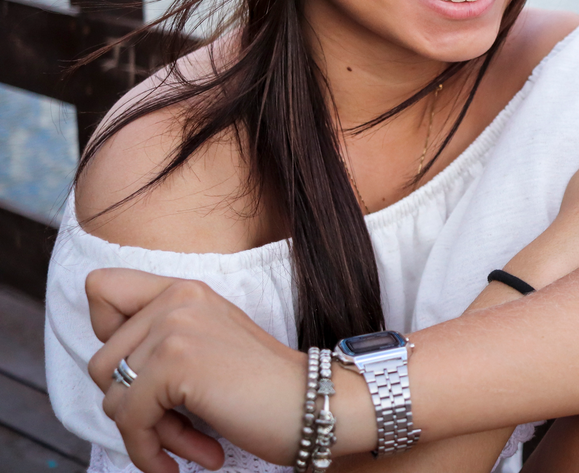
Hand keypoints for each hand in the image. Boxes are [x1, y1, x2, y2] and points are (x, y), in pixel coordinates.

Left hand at [85, 268, 310, 472]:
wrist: (313, 403)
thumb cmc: (262, 388)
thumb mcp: (209, 343)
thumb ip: (163, 337)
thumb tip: (108, 372)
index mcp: (184, 289)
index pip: (102, 289)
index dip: (108, 335)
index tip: (142, 368)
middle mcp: (177, 298)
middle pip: (100, 362)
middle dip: (134, 406)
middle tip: (178, 424)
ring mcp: (175, 328)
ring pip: (113, 397)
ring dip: (148, 433)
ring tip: (190, 441)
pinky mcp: (175, 364)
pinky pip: (129, 421)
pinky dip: (148, 452)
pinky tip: (183, 462)